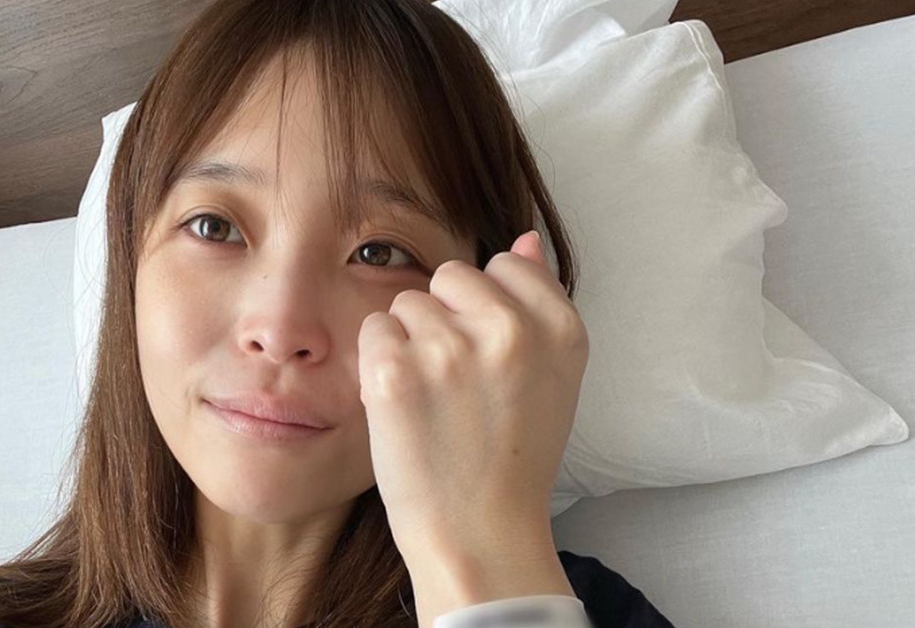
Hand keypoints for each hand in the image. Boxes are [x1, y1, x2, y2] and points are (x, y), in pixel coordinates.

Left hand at [357, 230, 589, 602]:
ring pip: (406, 303)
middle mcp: (509, 329)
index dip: (486, 309)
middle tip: (457, 384)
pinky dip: (378, 365)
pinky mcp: (395, 370)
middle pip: (450, 276)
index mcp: (559, 328)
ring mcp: (450, 347)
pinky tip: (402, 406)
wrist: (478, 533)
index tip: (489, 358)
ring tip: (432, 400)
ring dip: (409, 343)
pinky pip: (373, 331)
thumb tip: (525, 239)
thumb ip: (539, 304)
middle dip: (444, 318)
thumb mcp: (554, 379)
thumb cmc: (513, 459)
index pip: (506, 264)